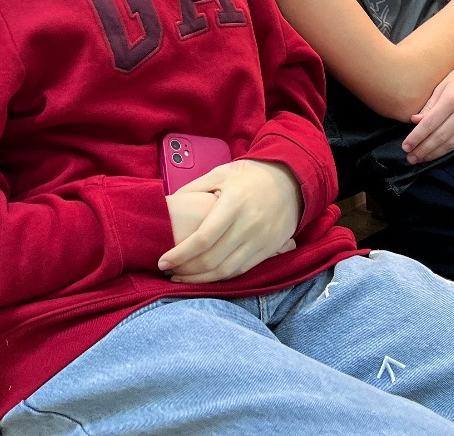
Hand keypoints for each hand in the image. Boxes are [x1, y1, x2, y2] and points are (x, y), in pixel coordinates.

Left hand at [159, 160, 299, 283]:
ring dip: (201, 280)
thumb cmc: (250, 176)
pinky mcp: (269, 249)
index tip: (162, 262)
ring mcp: (261, 240)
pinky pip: (242, 270)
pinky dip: (221, 278)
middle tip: (169, 272)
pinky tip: (206, 277)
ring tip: (182, 279)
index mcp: (233, 204)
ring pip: (227, 270)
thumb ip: (194, 188)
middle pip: (213, 259)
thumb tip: (168, 205)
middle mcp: (248, 225)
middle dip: (186, 271)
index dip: (180, 254)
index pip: (203, 238)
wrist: (291, 180)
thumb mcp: (221, 172)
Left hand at [402, 56, 453, 163]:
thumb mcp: (442, 85)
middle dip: (423, 150)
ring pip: (450, 144)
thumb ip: (429, 105)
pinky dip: (447, 149)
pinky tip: (436, 152)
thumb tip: (414, 121)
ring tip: (420, 159)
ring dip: (434, 154)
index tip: (405, 146)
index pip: (430, 124)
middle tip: (410, 158)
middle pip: (439, 137)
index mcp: (451, 100)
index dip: (416, 137)